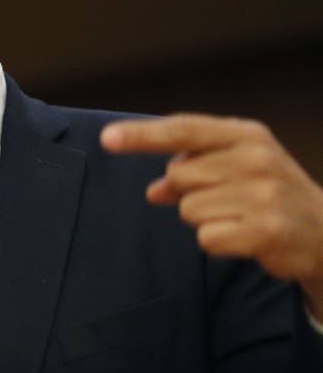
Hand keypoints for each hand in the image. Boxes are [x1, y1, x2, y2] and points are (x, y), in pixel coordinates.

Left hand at [101, 114, 322, 318]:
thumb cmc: (267, 193)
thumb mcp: (235, 168)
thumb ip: (190, 170)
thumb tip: (153, 191)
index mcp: (246, 134)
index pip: (182, 129)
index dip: (141, 135)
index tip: (106, 139)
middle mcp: (256, 158)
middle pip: (178, 175)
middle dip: (189, 192)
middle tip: (226, 199)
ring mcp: (263, 194)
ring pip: (188, 209)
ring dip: (205, 220)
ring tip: (239, 217)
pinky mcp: (266, 230)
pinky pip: (206, 237)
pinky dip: (217, 242)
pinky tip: (244, 237)